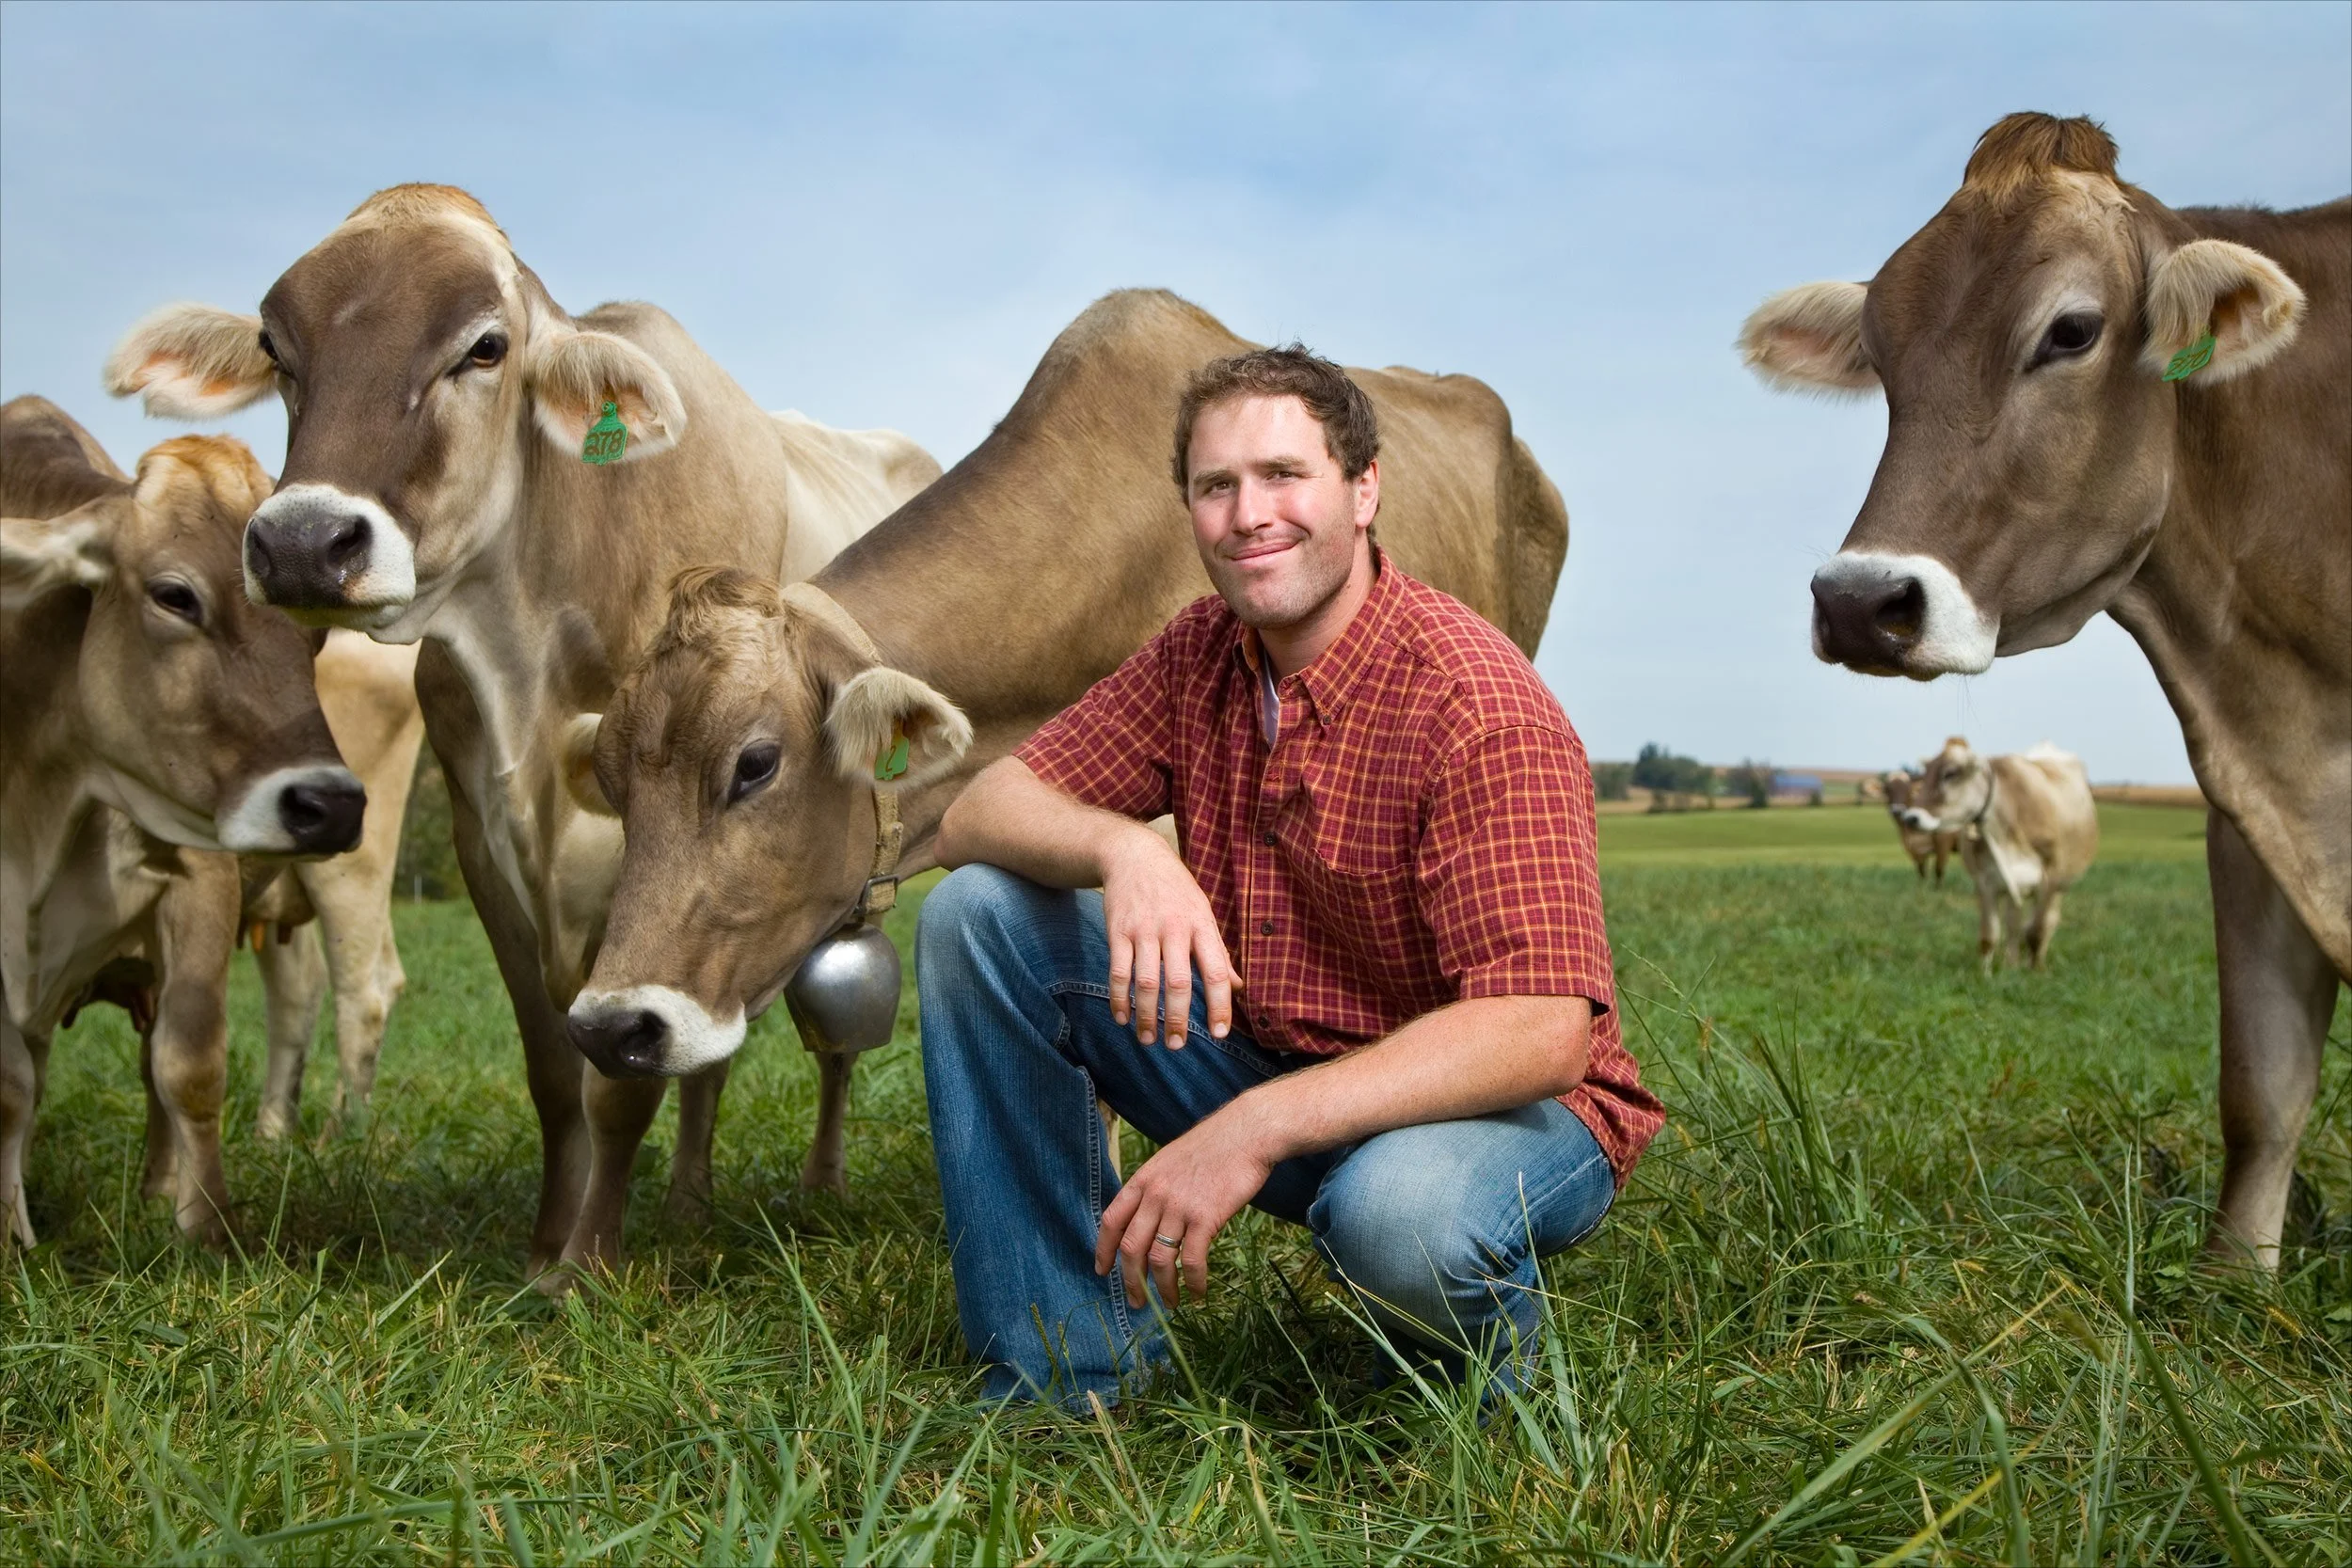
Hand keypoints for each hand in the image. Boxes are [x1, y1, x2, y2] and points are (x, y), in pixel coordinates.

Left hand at [1095, 1099, 1277, 1306]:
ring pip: (1159, 1258)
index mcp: (1144, 1179)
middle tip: (1137, 1303)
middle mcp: (1155, 1194)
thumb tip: (1149, 1221)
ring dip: (1163, 1288)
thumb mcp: (1171, 1160)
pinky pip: (1192, 1260)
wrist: (1247, 1132)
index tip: (1102, 1270)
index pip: (1111, 1220)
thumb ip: (1156, 1188)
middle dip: (1131, 1280)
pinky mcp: (1205, 1217)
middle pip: (1131, 1247)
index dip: (1104, 1249)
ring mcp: (1179, 1206)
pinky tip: (1198, 1293)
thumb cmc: (1214, 1146)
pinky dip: (1194, 1282)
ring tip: (1170, 1303)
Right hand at [1099, 824, 1237, 1046]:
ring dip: (1148, 1016)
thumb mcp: (1203, 913)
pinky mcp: (1117, 931)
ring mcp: (1144, 930)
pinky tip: (1123, 1018)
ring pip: (1147, 982)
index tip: (1220, 1033)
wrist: (1134, 855)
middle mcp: (1174, 929)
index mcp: (1201, 926)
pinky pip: (1118, 972)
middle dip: (1179, 1019)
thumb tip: (1238, 987)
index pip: (1217, 972)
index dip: (1220, 1005)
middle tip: (1177, 1045)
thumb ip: (1218, 952)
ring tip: (1149, 1039)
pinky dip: (1119, 999)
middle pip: (1179, 983)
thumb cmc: (1175, 890)